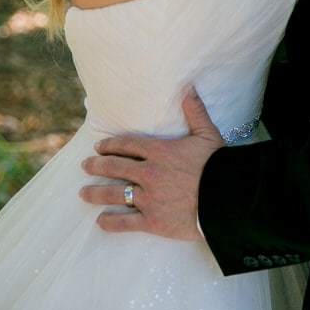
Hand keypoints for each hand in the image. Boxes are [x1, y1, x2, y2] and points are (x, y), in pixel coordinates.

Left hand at [79, 88, 223, 238]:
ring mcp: (148, 198)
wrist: (226, 199)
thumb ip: (195, 111)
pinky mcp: (152, 222)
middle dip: (97, 165)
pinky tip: (101, 221)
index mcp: (159, 150)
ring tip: (83, 193)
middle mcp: (148, 173)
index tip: (98, 146)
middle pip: (115, 167)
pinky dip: (110, 221)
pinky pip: (124, 222)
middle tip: (85, 165)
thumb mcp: (208, 134)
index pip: (127, 145)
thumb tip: (188, 87)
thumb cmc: (218, 165)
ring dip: (96, 192)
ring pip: (114, 194)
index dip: (110, 145)